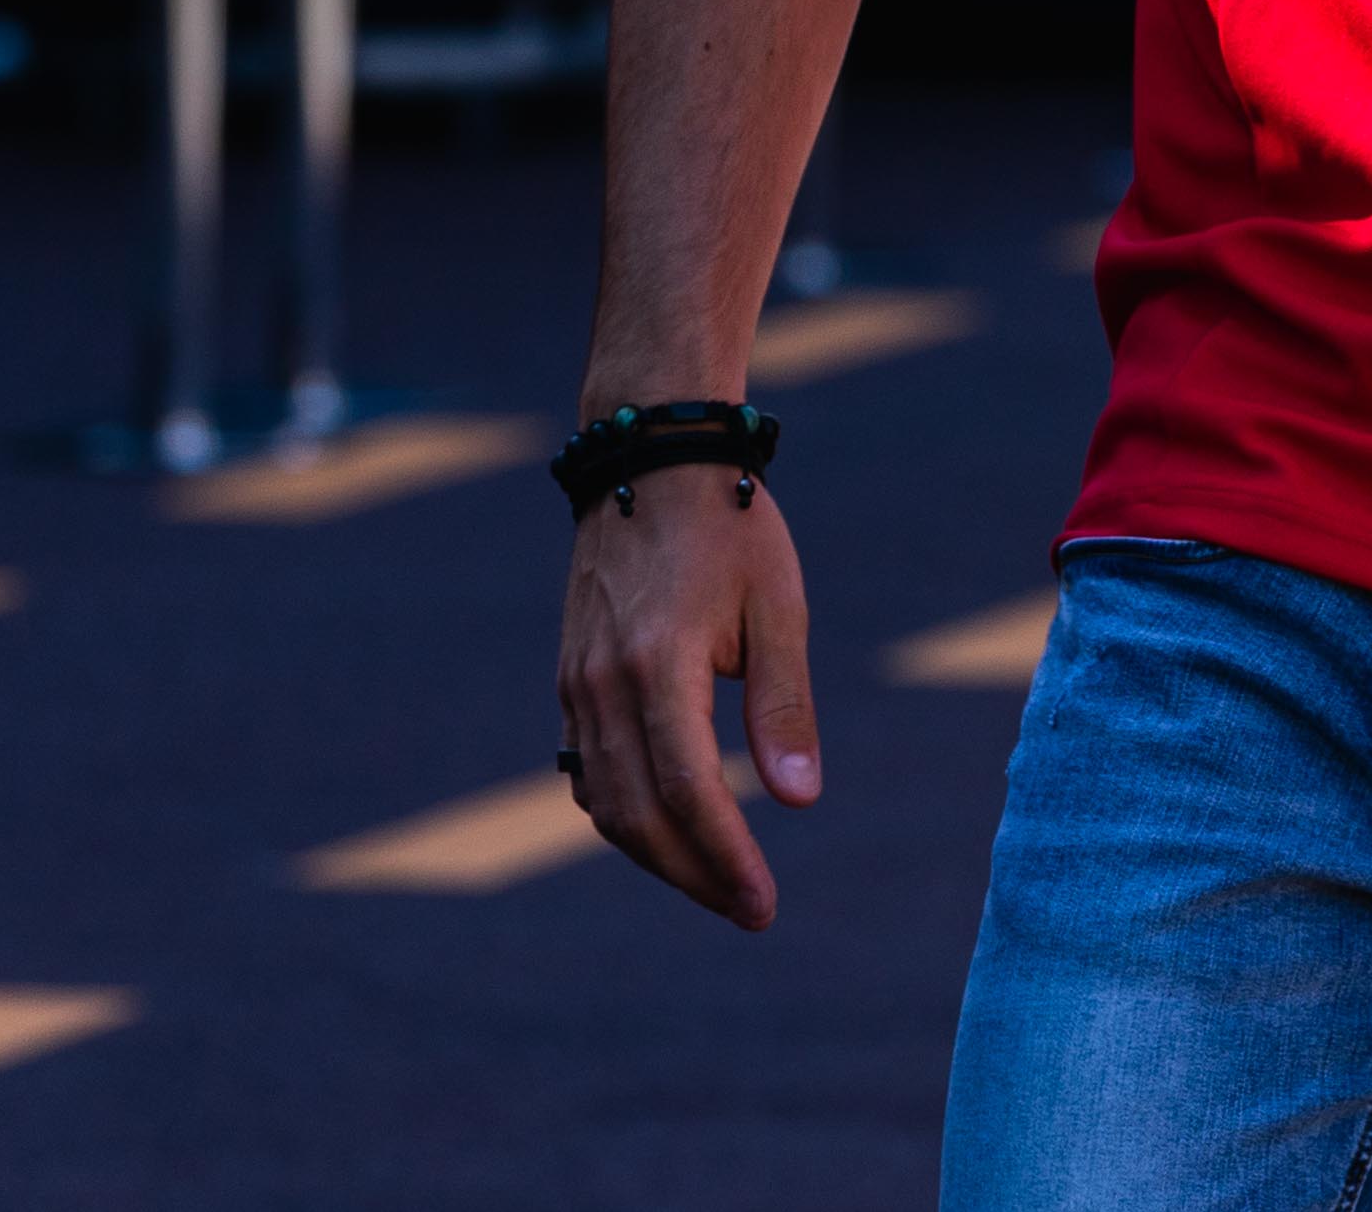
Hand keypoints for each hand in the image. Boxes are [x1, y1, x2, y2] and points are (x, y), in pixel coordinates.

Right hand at [555, 477, 822, 928]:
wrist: (650, 463)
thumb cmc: (731, 530)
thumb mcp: (778, 609)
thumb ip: (785, 706)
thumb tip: (800, 801)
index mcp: (659, 666)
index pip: (687, 793)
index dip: (724, 857)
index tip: (763, 902)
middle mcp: (603, 687)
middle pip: (639, 817)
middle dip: (694, 875)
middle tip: (750, 909)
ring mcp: (577, 687)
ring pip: (606, 804)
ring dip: (658, 856)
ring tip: (719, 883)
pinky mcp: (571, 682)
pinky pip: (588, 773)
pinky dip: (625, 816)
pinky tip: (669, 834)